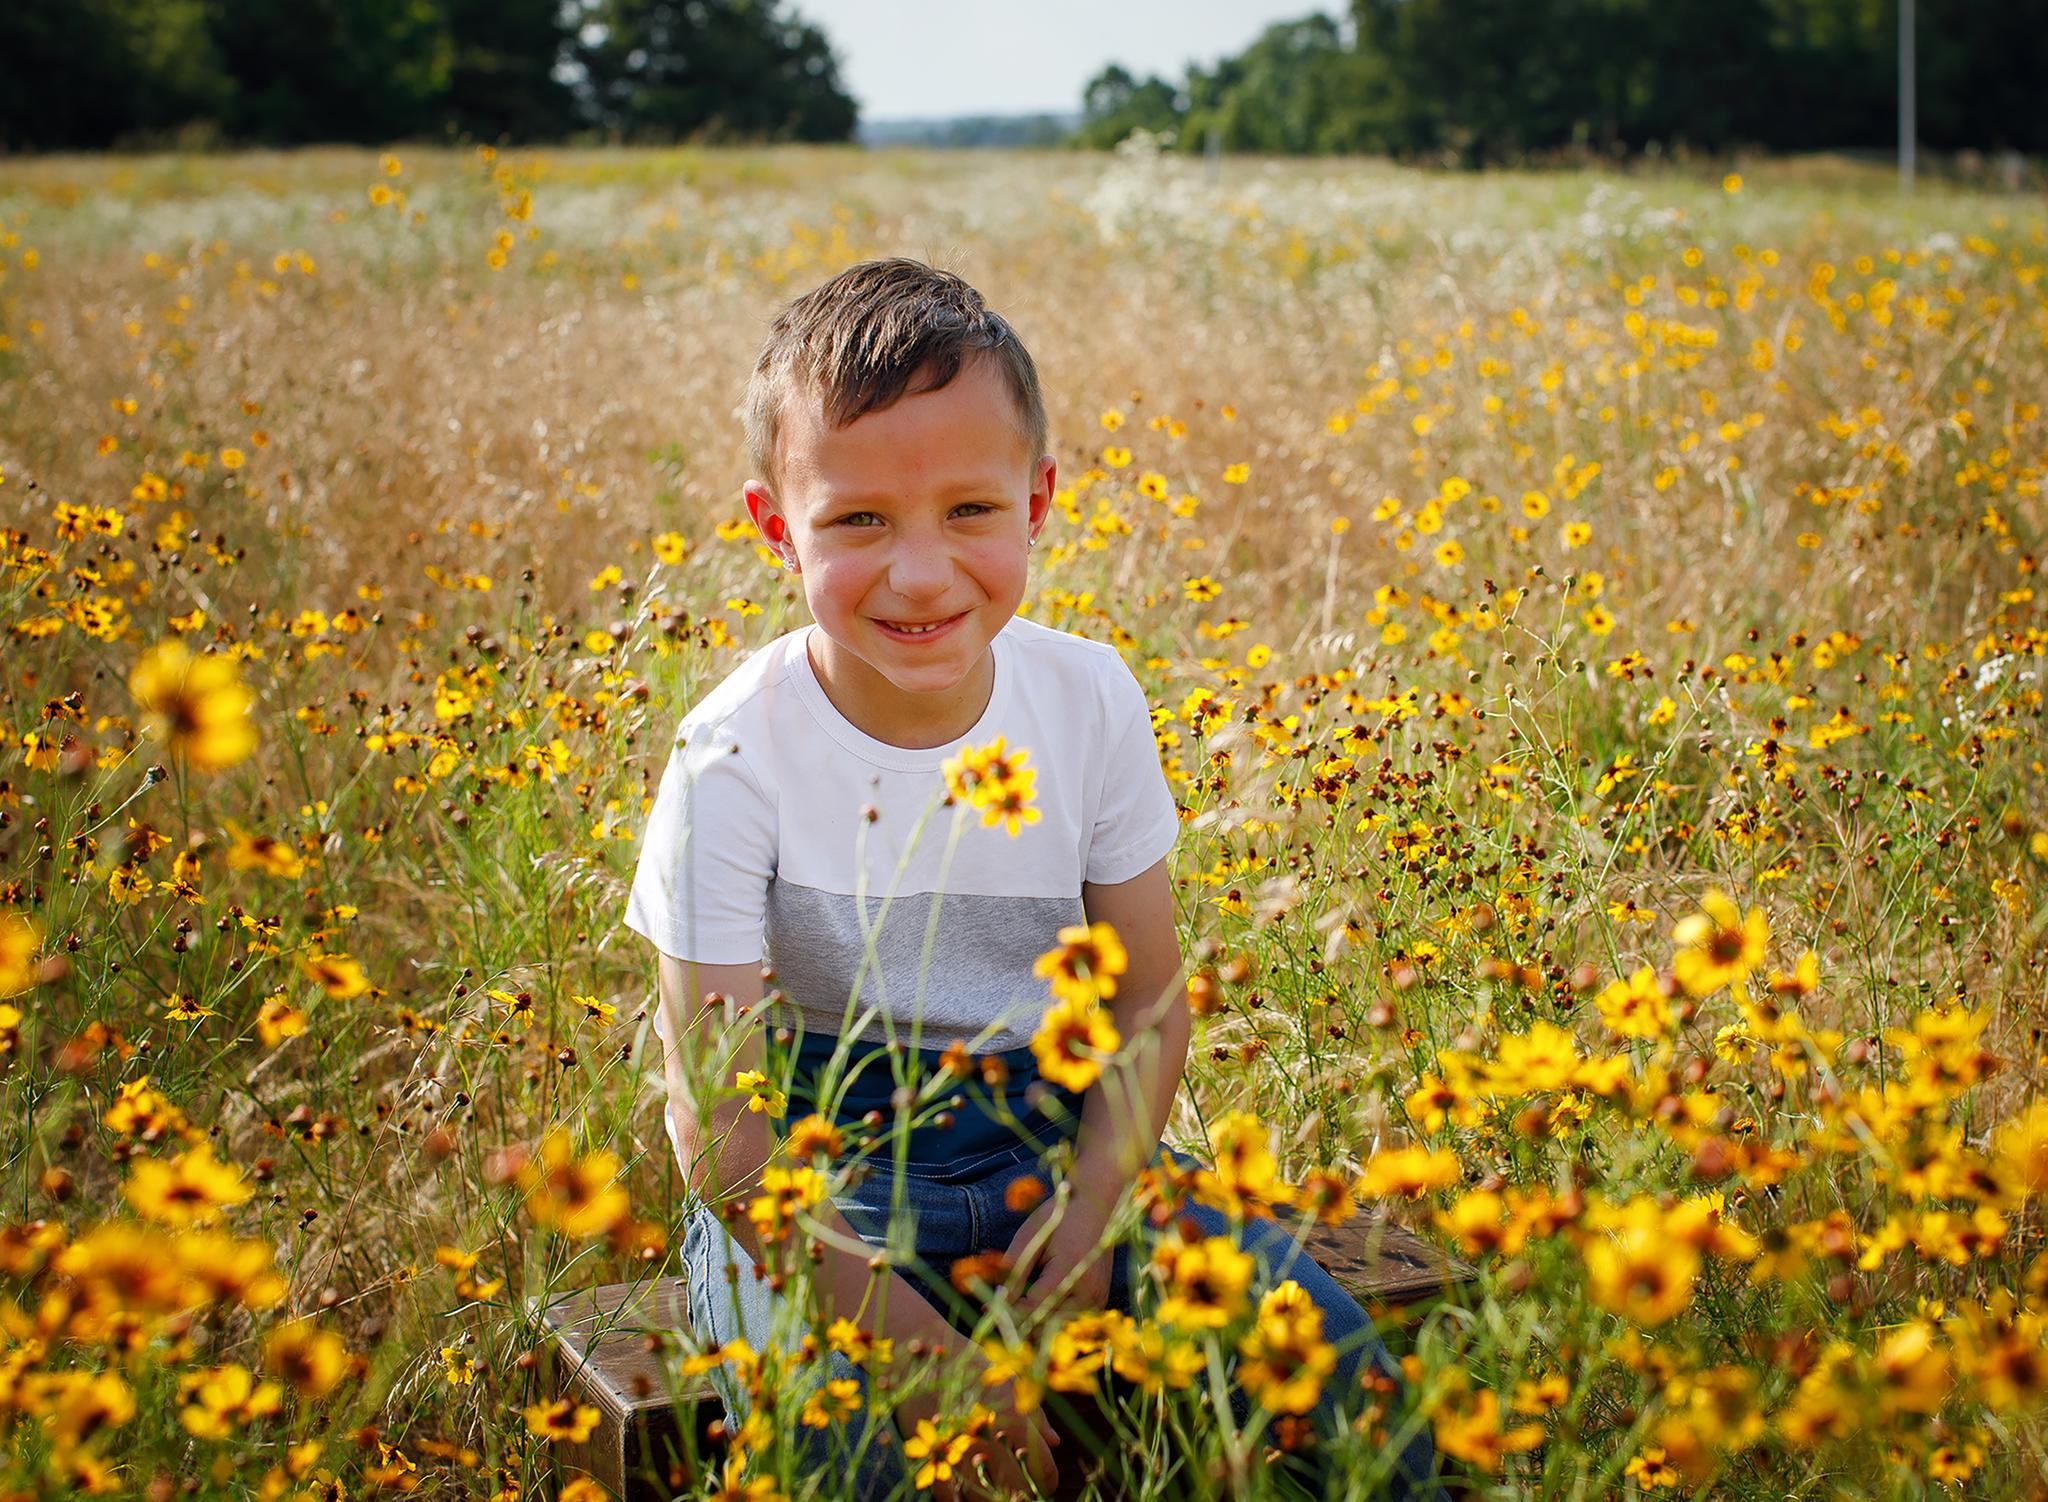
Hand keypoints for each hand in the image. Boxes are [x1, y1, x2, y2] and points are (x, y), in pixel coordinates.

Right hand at [896, 1378, 1057, 1500]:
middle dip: (1025, 1494)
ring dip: (995, 1498)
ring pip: (986, 1499)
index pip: (1044, 1470)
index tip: (1045, 1481)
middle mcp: (990, 1442)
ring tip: (998, 1490)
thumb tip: (1055, 1442)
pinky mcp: (933, 1461)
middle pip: (1018, 1491)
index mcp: (1015, 1422)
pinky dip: (962, 1500)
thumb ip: (1034, 1415)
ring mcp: (961, 1454)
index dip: (1049, 1480)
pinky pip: (952, 1499)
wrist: (921, 1356)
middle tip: (1023, 1490)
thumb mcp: (1009, 1381)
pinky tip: (968, 1495)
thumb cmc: (970, 1366)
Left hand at [1002, 1184, 1113, 1327]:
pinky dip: (1054, 1319)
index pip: (1035, 1306)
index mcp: (1071, 1270)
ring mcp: (1098, 1298)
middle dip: (1021, 1322)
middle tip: (998, 1313)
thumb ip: (1016, 1267)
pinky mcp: (1100, 1300)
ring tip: (1015, 1310)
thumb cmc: (1060, 1216)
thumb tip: (1000, 1300)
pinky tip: (1037, 1308)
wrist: (1097, 1205)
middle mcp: (1089, 1290)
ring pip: (1061, 1327)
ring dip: (1037, 1324)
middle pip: (1049, 1323)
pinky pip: (1073, 1321)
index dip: (1010, 1310)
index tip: (988, 1307)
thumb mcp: (1032, 1235)